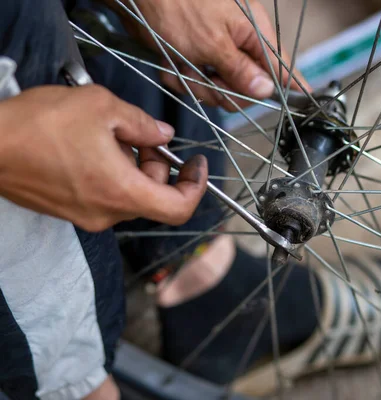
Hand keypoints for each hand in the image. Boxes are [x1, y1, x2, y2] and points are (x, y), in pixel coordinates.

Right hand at [0, 85, 207, 231]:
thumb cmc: (39, 125)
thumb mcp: (101, 108)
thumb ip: (142, 124)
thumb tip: (163, 136)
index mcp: (123, 193)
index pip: (179, 208)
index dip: (196, 187)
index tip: (197, 164)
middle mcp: (107, 214)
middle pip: (154, 197)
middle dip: (158, 166)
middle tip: (143, 136)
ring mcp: (85, 216)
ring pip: (129, 195)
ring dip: (134, 168)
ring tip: (112, 135)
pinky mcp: (68, 211)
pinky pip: (105, 196)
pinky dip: (113, 175)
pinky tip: (94, 147)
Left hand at [117, 0, 310, 109]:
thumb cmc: (176, 5)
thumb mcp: (211, 43)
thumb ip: (240, 71)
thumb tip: (266, 90)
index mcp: (253, 34)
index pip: (282, 66)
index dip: (293, 86)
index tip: (306, 100)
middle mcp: (239, 44)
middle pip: (247, 89)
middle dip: (224, 91)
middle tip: (209, 80)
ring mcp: (217, 52)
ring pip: (218, 90)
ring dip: (197, 84)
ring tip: (182, 65)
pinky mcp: (196, 58)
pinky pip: (196, 83)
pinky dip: (181, 78)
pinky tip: (171, 63)